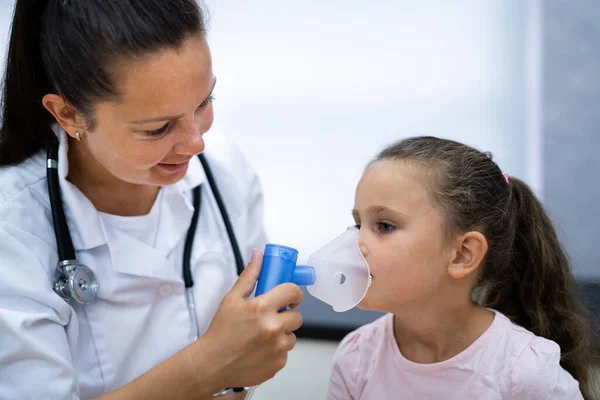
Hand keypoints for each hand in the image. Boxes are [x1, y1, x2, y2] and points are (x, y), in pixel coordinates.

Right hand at [191, 249, 303, 389]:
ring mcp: (278, 347)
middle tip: (271, 318)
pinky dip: (276, 351)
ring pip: (292, 335)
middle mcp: (274, 327)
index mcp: (262, 308)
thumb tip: (258, 256)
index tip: (289, 297)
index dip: (293, 294)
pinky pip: (285, 352)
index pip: (293, 292)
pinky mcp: (279, 364)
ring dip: (282, 334)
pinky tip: (260, 350)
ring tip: (262, 336)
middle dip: (286, 315)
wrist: (212, 364)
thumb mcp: (231, 300)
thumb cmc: (220, 332)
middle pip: (297, 316)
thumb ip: (249, 276)